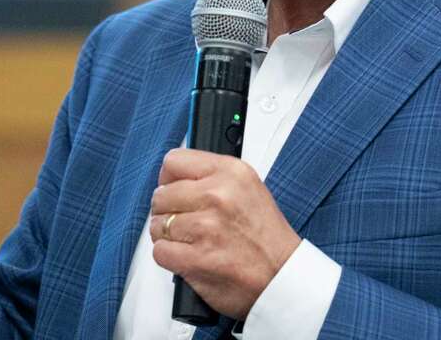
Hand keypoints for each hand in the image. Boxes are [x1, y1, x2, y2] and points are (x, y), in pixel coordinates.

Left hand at [148, 148, 300, 319]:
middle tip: (185, 222)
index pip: (174, 162)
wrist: (282, 277)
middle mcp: (218, 195)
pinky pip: (160, 251)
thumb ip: (211, 177)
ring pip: (158, 225)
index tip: (172, 189)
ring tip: (190, 241)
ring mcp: (206, 227)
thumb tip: (174, 177)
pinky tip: (188, 256)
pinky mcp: (197, 258)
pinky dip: (170, 257)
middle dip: (167, 211)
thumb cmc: (266, 237)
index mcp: (231, 173)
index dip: (168, 179)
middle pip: (161, 195)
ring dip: (168, 236)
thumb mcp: (247, 188)